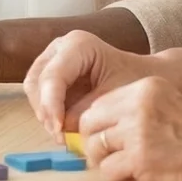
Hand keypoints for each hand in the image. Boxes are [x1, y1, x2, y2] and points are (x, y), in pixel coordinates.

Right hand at [24, 31, 155, 136]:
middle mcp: (60, 48)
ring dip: (45, 114)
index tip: (58, 129)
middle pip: (37, 82)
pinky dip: (49, 114)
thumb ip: (87, 111)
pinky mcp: (52, 76)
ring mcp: (53, 61)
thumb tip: (63, 127)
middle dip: (46, 110)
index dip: (51, 104)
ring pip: (34, 91)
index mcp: (78, 44)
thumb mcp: (116, 96)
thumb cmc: (136, 80)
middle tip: (60, 135)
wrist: (146, 76)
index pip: (53, 76)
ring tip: (64, 135)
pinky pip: (40, 97)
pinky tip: (64, 129)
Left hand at [77, 77, 181, 180]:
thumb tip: (99, 128)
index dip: (98, 125)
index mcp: (145, 88)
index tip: (107, 139)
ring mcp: (138, 131)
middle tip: (110, 157)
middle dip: (94, 143)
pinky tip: (136, 179)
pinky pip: (108, 171)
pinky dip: (119, 179)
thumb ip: (135, 111)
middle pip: (89, 123)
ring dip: (106, 163)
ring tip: (127, 168)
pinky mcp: (140, 158)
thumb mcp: (168, 106)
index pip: (100, 103)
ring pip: (95, 148)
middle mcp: (138, 104)